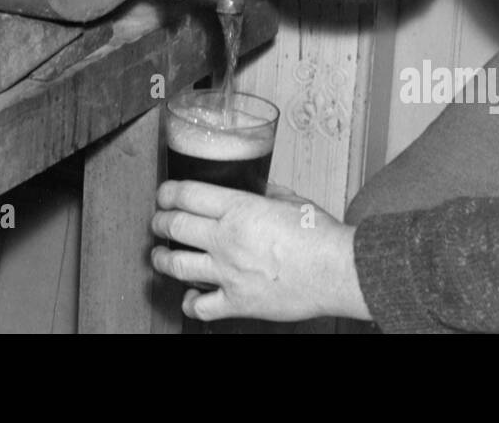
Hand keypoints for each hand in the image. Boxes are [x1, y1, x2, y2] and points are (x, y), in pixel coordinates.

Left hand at [150, 180, 370, 322]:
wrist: (339, 271)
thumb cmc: (321, 235)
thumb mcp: (291, 199)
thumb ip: (266, 193)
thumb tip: (255, 190)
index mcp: (239, 209)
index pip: (186, 194)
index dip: (167, 193)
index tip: (164, 195)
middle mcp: (227, 239)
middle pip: (174, 226)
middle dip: (159, 222)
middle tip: (159, 222)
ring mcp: (229, 272)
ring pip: (177, 265)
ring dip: (162, 259)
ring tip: (160, 256)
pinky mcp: (238, 302)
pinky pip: (201, 307)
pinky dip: (190, 302)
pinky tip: (190, 295)